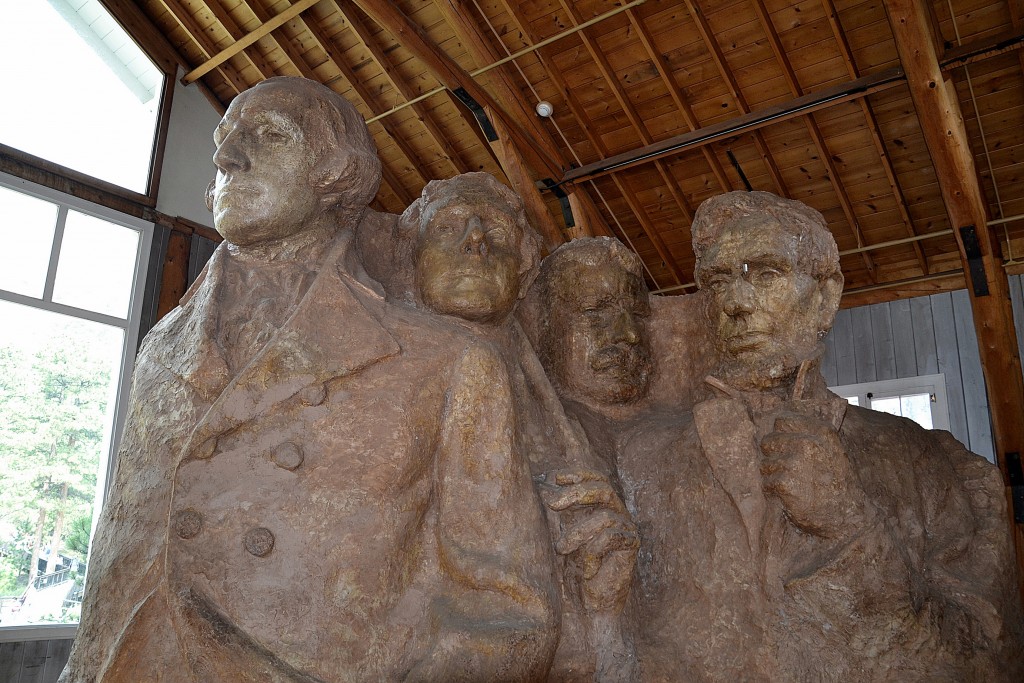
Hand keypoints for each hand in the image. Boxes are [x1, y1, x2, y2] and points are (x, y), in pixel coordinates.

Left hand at [539, 469, 638, 612]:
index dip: (578, 474)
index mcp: (599, 506)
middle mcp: (616, 512)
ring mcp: (626, 527)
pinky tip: (588, 570)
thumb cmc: (571, 569)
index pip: (596, 479)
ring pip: (605, 516)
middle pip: (603, 488)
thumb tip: (540, 487)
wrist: (588, 604)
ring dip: (578, 532)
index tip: (555, 478)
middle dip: (576, 493)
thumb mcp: (559, 534)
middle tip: (552, 504)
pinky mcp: (632, 545)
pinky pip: (612, 537)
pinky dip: (593, 553)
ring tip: (561, 549)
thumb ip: (557, 512)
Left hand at [760, 413, 866, 539]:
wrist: (848, 516)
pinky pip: (766, 482)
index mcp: (821, 432)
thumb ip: (811, 436)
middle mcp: (807, 443)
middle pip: (768, 441)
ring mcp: (795, 462)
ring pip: (765, 464)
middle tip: (788, 471)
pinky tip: (789, 496)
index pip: (782, 421)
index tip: (786, 448)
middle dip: (773, 456)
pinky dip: (773, 491)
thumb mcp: (834, 451)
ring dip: (773, 476)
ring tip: (792, 486)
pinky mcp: (785, 482)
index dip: (780, 435)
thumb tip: (779, 425)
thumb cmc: (840, 485)